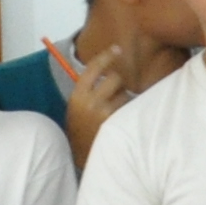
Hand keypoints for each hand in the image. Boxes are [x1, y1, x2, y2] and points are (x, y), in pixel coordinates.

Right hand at [63, 43, 135, 163]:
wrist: (81, 155)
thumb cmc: (80, 128)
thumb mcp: (76, 106)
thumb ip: (88, 89)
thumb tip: (106, 70)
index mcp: (78, 95)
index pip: (93, 67)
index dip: (106, 56)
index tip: (117, 49)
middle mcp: (91, 102)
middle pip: (115, 78)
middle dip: (118, 83)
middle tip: (114, 93)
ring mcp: (106, 114)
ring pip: (125, 94)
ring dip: (124, 98)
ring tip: (116, 111)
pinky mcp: (118, 124)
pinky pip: (129, 108)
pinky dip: (129, 110)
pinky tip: (123, 118)